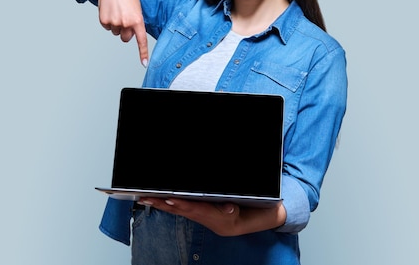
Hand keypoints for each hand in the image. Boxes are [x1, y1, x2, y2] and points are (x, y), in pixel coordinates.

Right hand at [96, 0, 148, 66]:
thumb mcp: (136, 7)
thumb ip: (136, 21)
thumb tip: (132, 34)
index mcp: (137, 19)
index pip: (141, 40)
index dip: (143, 53)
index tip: (144, 64)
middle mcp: (126, 23)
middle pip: (125, 38)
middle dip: (125, 31)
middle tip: (124, 17)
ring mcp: (114, 23)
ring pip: (115, 32)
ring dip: (116, 24)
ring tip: (117, 10)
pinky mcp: (104, 20)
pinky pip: (107, 27)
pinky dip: (108, 20)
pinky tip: (109, 9)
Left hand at [137, 197, 285, 236]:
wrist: (271, 216)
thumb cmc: (264, 206)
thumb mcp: (255, 207)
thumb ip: (237, 208)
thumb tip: (227, 209)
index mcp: (223, 220)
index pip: (200, 210)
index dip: (185, 205)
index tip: (171, 199)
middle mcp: (213, 221)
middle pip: (186, 211)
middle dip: (166, 204)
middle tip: (148, 197)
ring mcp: (210, 219)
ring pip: (184, 211)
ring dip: (165, 204)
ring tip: (147, 197)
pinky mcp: (208, 216)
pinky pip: (188, 211)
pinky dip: (173, 205)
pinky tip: (162, 199)